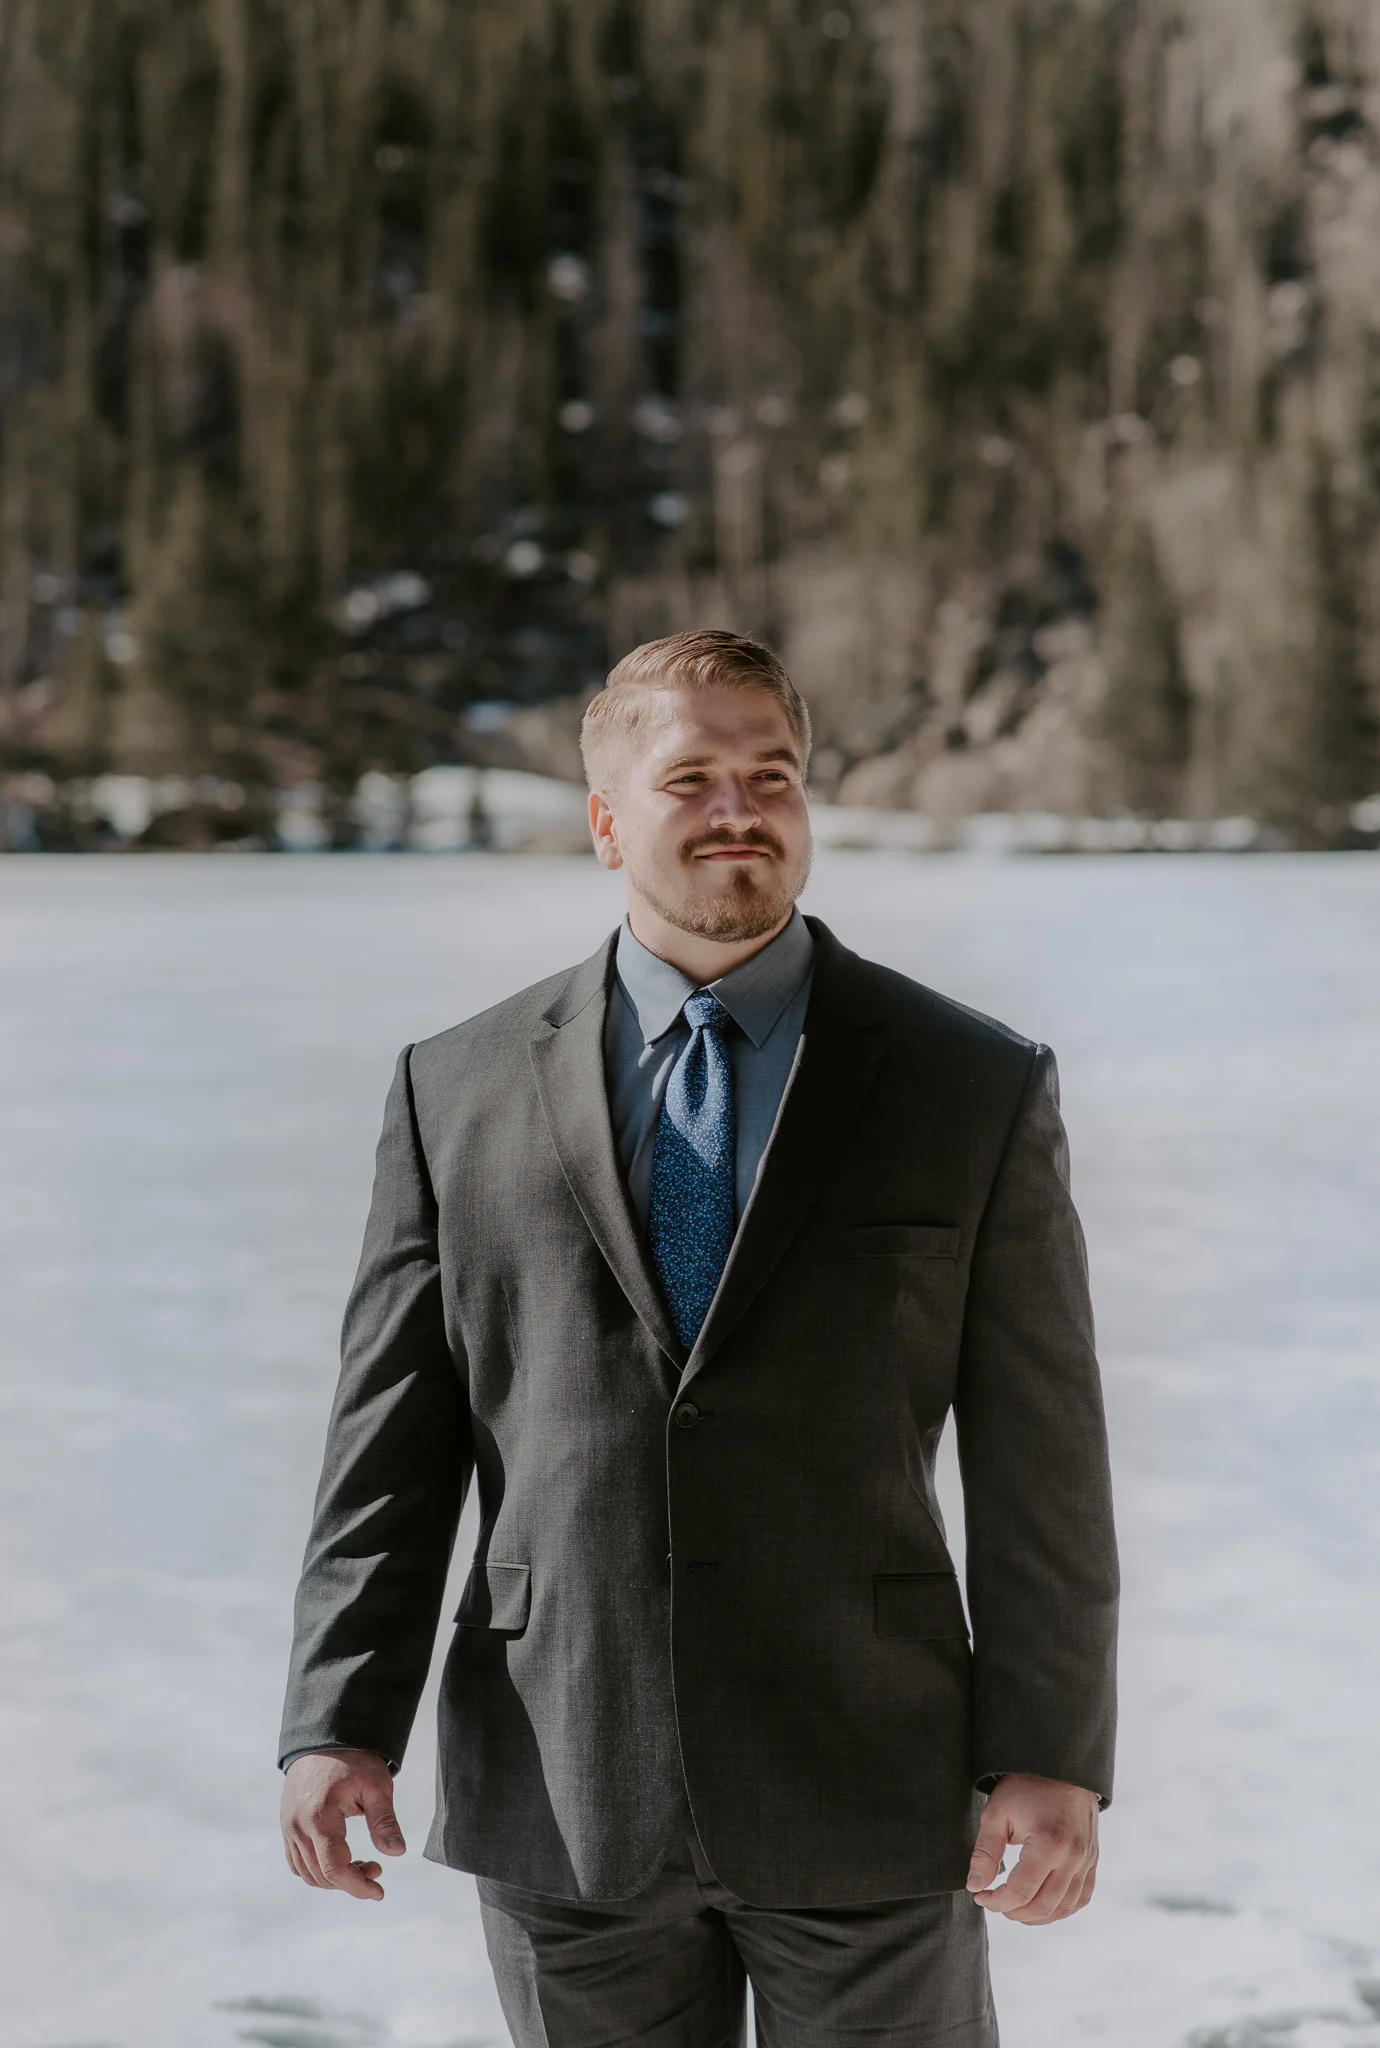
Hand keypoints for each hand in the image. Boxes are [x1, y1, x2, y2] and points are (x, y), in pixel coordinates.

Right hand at [280, 1749, 405, 1900]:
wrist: (326, 1737)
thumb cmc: (354, 1760)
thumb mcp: (377, 1786)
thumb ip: (385, 1821)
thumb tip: (398, 1852)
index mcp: (319, 1818)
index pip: (334, 1869)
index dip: (357, 1886)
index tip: (379, 1892)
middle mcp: (297, 1827)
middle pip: (321, 1875)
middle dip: (351, 1881)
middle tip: (377, 1868)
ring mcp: (288, 1827)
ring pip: (306, 1872)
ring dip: (334, 1878)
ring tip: (363, 1863)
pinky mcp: (287, 1825)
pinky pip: (297, 1861)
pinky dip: (317, 1869)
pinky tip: (340, 1859)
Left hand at [965, 1773, 1098, 1924]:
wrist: (1060, 1765)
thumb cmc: (1025, 1786)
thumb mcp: (997, 1813)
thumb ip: (985, 1853)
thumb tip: (975, 1887)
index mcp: (1049, 1845)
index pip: (1020, 1893)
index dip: (996, 1901)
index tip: (980, 1896)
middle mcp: (1073, 1857)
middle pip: (1042, 1905)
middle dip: (1013, 1911)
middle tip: (994, 1902)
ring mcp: (1087, 1860)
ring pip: (1063, 1908)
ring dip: (1036, 1916)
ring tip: (1014, 1907)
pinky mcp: (1092, 1859)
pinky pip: (1081, 1897)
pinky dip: (1061, 1909)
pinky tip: (1041, 1905)